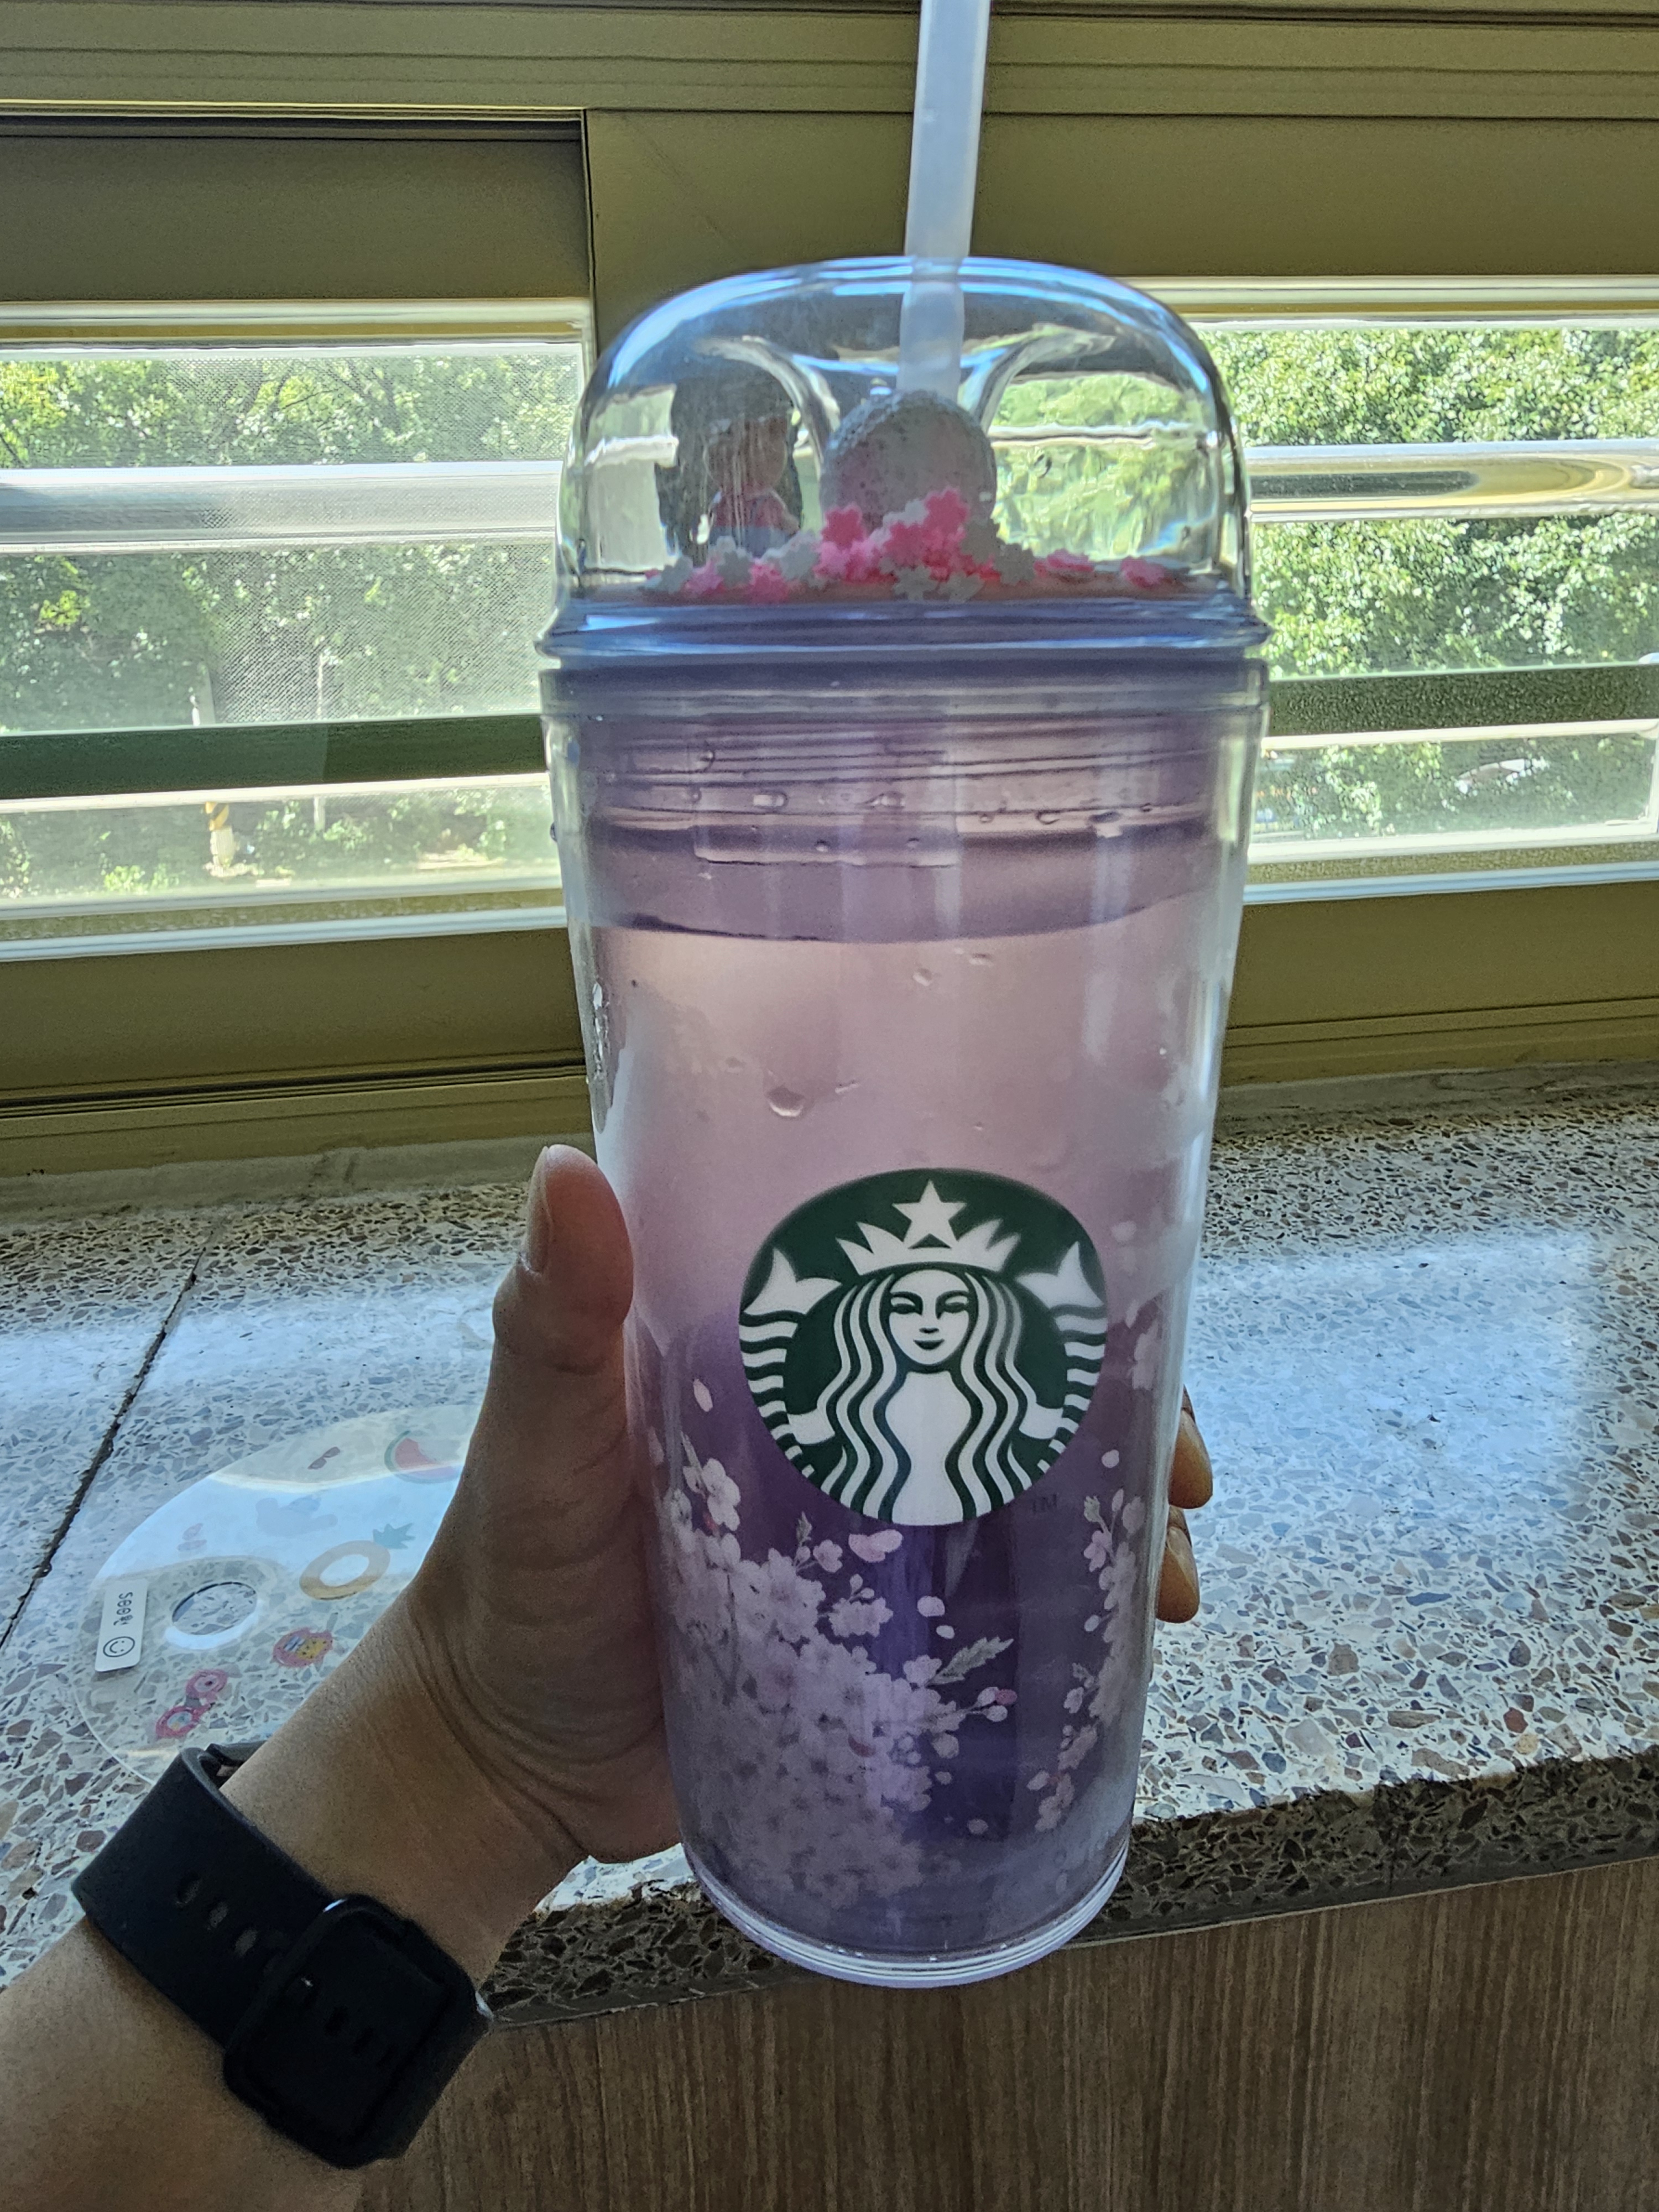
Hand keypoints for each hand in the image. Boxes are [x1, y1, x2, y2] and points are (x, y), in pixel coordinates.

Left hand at [233, 1147, 1214, 1968]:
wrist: (504, 1762)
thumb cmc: (510, 1581)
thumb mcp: (536, 1445)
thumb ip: (552, 1325)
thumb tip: (566, 1168)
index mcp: (774, 1338)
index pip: (926, 1267)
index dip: (1040, 1273)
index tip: (1129, 1303)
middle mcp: (840, 1413)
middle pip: (1011, 1377)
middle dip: (1121, 1406)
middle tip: (1186, 1469)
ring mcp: (867, 1523)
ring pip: (1027, 1489)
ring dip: (1122, 1517)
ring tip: (1175, 1581)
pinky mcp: (878, 1629)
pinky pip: (998, 1602)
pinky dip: (1076, 1613)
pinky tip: (1137, 1644)